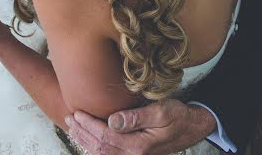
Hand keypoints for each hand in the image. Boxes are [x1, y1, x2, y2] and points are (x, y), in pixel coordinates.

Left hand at [65, 98, 216, 154]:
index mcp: (137, 146)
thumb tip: (111, 120)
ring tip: (73, 127)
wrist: (192, 127)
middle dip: (82, 133)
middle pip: (100, 148)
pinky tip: (89, 138)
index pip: (104, 137)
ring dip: (86, 140)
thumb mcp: (160, 111)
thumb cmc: (178, 116)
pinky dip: (96, 146)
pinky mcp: (135, 154)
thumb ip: (135, 117)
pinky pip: (110, 154)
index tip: (76, 112)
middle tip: (69, 118)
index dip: (88, 124)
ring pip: (102, 153)